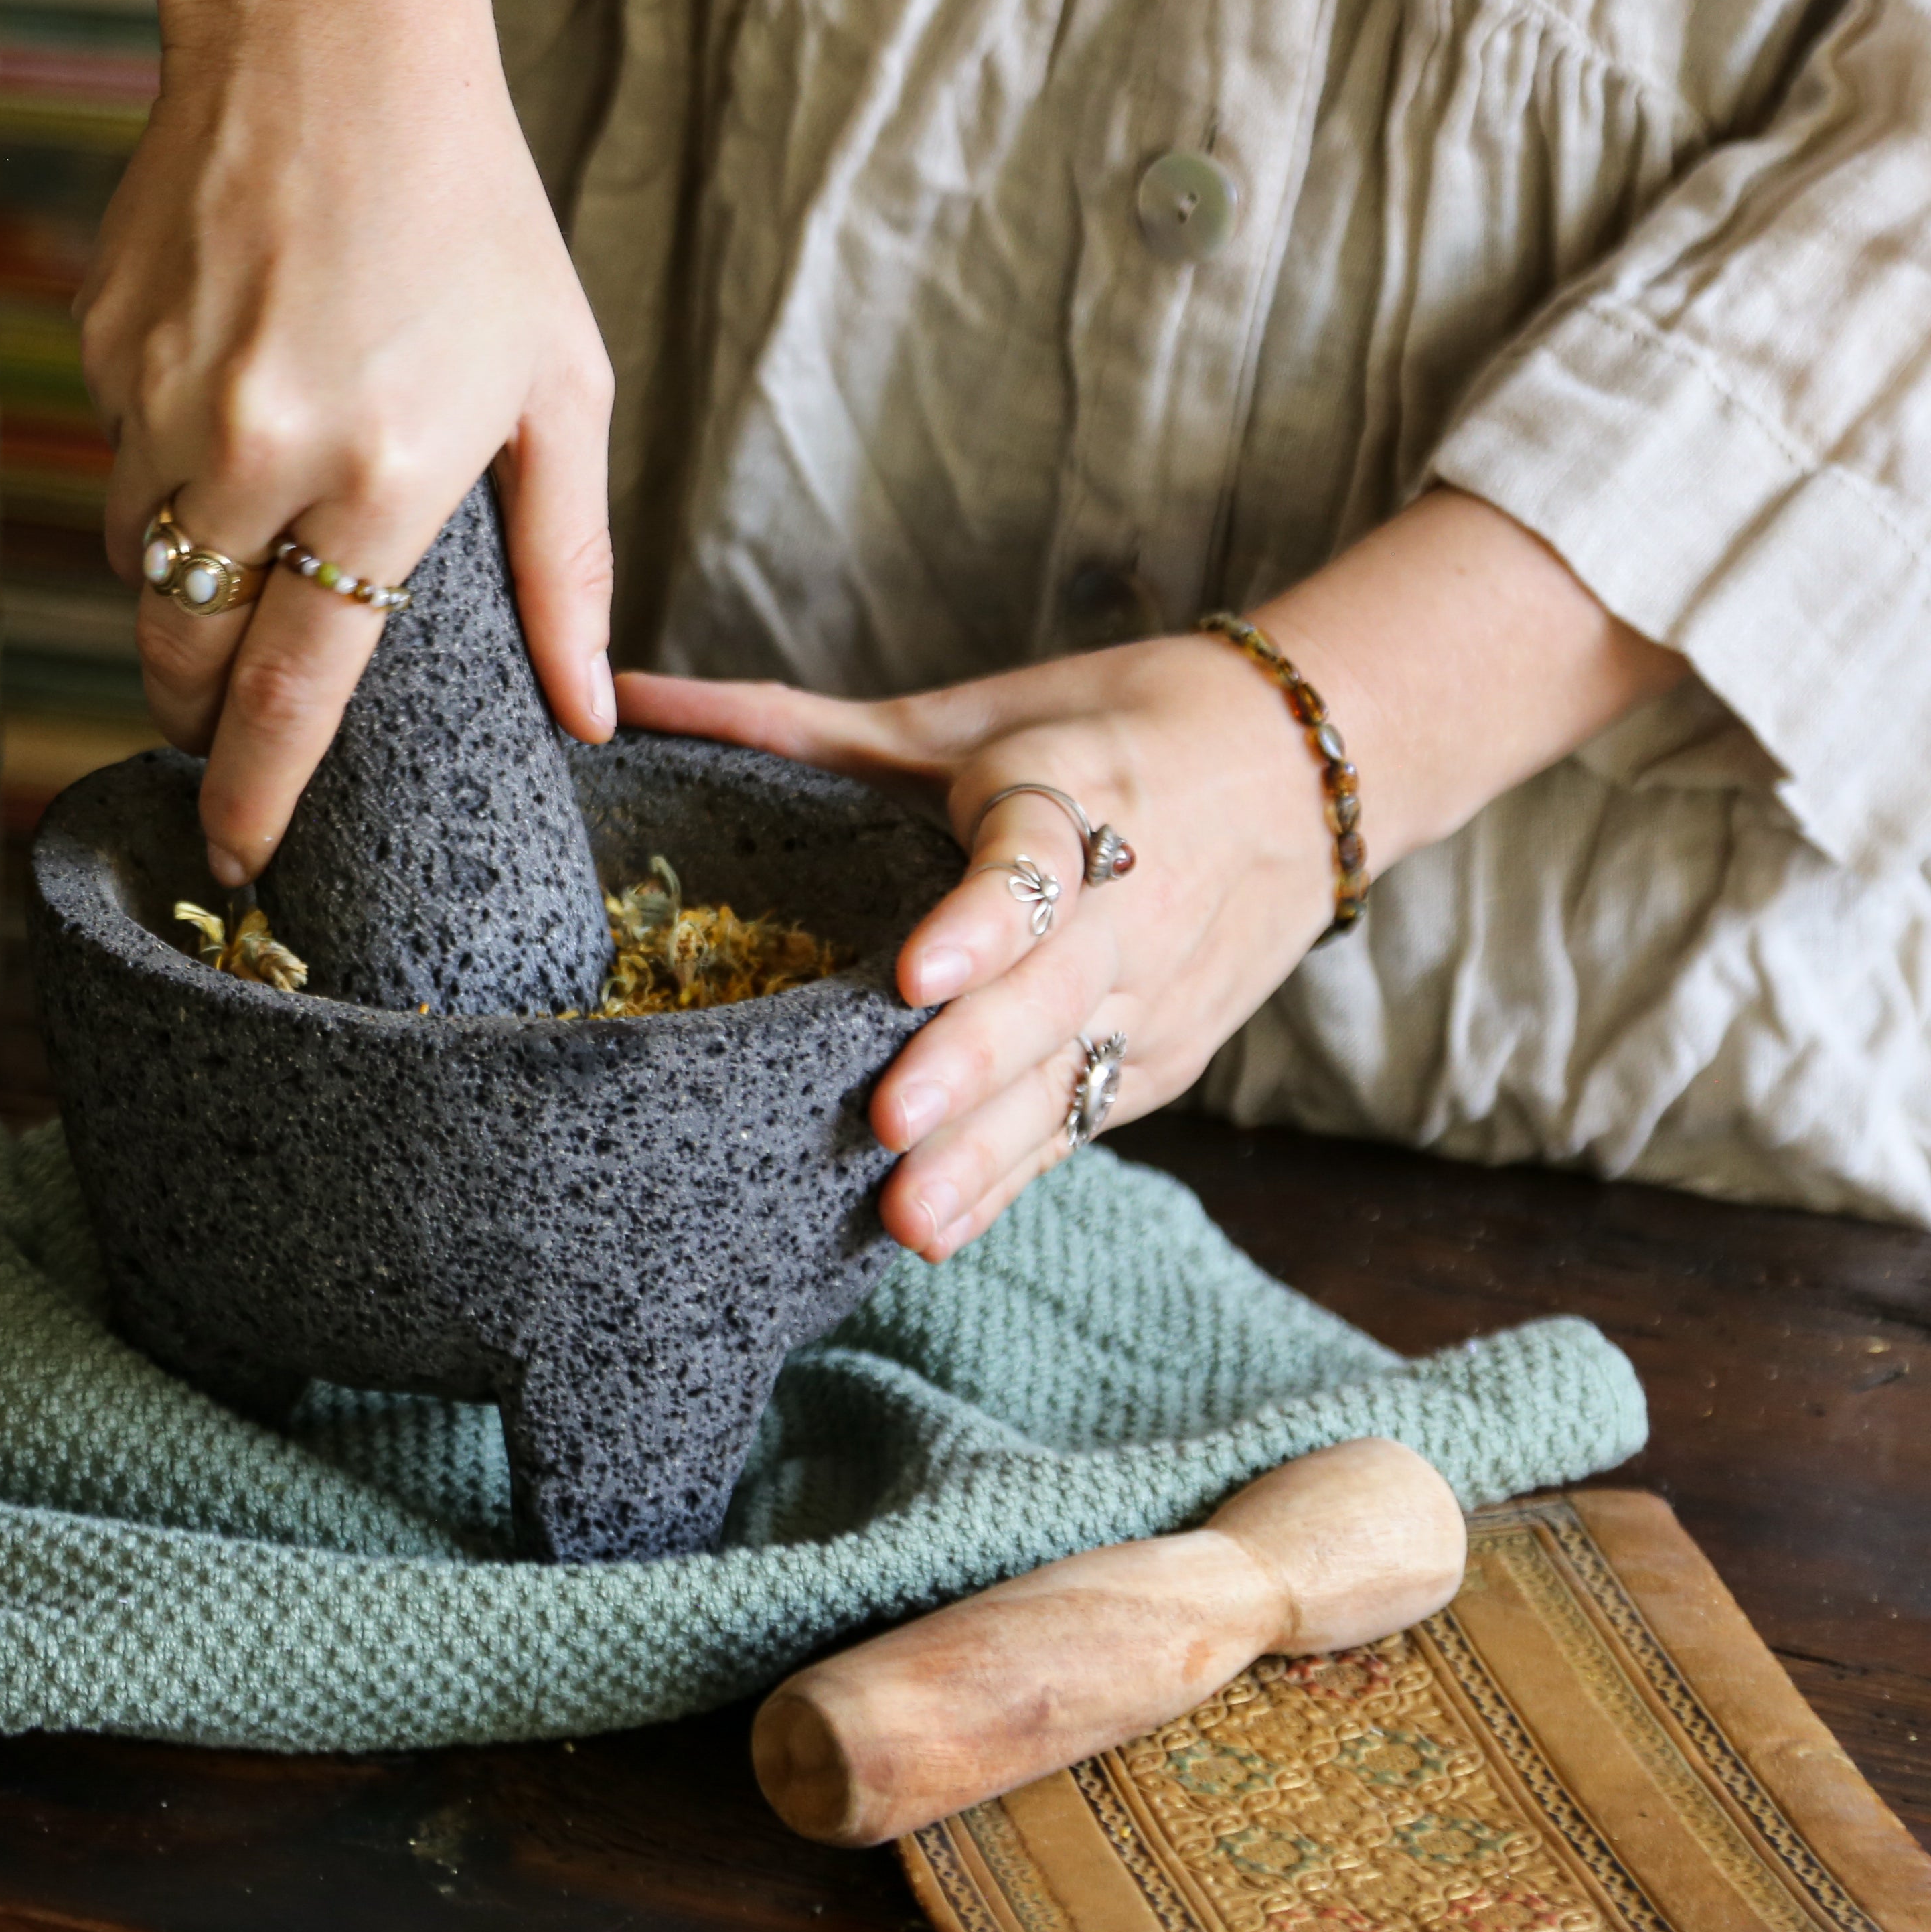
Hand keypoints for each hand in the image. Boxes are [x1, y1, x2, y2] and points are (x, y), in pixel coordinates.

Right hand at [18, 0, 617, 889]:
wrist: (328, 36)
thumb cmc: (472, 214)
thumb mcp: (560, 387)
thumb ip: (568, 565)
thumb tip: (587, 712)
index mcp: (381, 474)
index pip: (293, 689)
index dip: (253, 789)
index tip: (236, 857)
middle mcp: (254, 448)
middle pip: (187, 647)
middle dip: (195, 710)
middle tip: (218, 731)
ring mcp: (161, 394)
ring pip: (140, 560)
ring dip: (181, 585)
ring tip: (245, 540)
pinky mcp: (103, 342)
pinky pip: (116, 454)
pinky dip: (162, 462)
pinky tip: (229, 390)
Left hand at [622, 635, 1337, 1260]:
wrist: (1306, 771)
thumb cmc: (1103, 728)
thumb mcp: (965, 714)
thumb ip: (796, 726)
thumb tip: (624, 702)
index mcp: (1078, 792)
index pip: (1039, 859)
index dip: (980, 921)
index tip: (913, 975)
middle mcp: (1126, 906)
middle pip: (1049, 995)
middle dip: (969, 1066)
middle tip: (887, 1124)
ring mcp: (1151, 995)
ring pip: (1065, 1080)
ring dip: (985, 1153)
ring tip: (905, 1213)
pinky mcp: (1159, 1060)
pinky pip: (1077, 1124)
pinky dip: (1011, 1178)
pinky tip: (938, 1229)